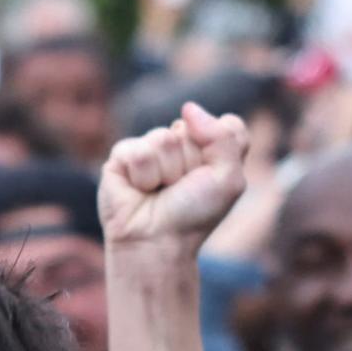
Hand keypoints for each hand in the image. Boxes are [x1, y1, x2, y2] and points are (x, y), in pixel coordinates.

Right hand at [101, 104, 247, 252]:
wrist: (157, 243)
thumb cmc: (193, 215)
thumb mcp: (229, 180)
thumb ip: (226, 136)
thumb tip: (188, 107)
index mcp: (208, 146)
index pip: (226, 125)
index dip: (220, 154)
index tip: (211, 181)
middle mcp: (180, 142)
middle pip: (192, 130)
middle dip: (190, 164)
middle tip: (181, 189)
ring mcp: (151, 147)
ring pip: (164, 139)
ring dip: (166, 173)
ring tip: (158, 191)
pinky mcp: (122, 155)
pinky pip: (138, 151)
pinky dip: (143, 177)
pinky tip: (139, 190)